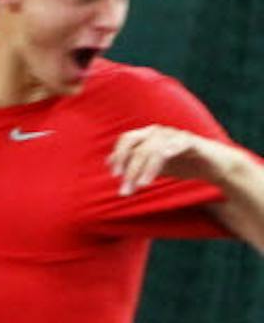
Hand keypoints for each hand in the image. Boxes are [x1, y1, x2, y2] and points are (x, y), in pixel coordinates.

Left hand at [108, 125, 236, 195]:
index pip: (127, 140)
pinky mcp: (193, 141)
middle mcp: (160, 132)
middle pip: (138, 146)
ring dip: (146, 169)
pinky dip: (171, 149)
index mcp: (147, 136)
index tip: (114, 175)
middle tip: (126, 190)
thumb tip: (108, 162)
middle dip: (130, 169)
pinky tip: (165, 158)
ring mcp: (176, 135)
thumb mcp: (152, 166)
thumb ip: (132, 163)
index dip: (119, 155)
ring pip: (155, 148)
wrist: (213, 165)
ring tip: (142, 186)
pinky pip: (180, 143)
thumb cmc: (181, 163)